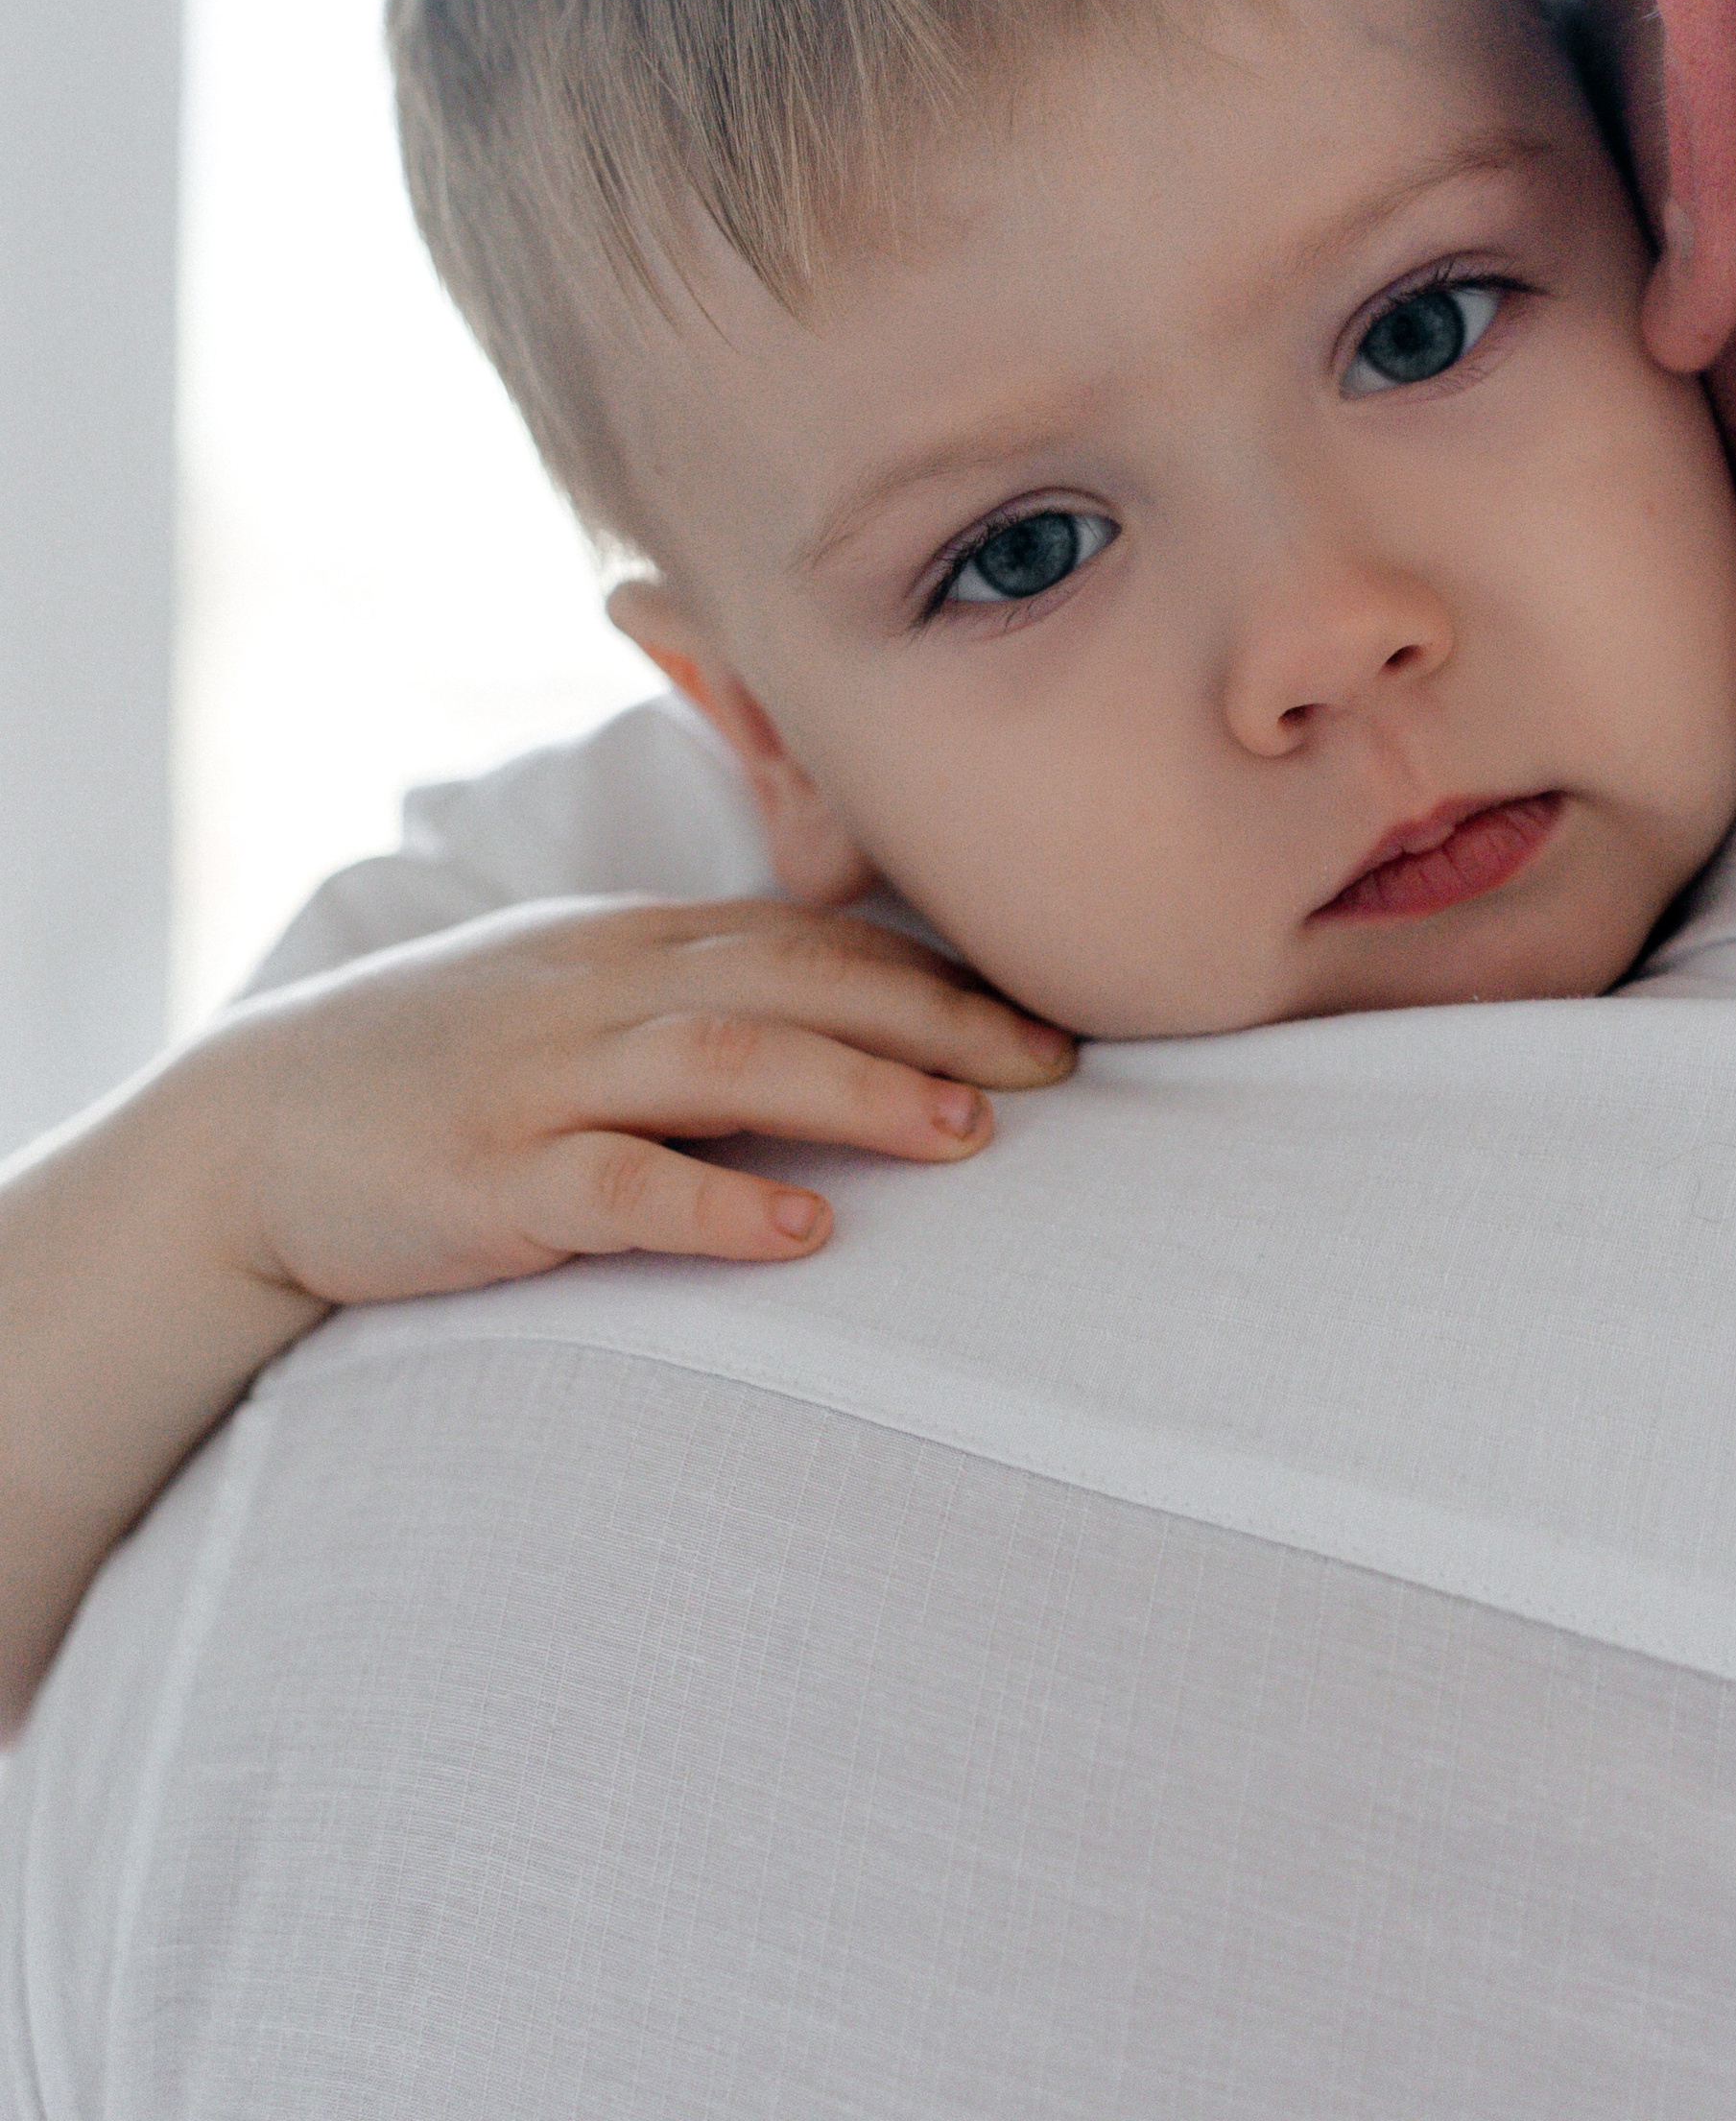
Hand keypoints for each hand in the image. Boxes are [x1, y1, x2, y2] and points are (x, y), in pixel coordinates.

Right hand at [179, 894, 1076, 1303]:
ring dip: (856, 1091)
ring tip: (967, 1136)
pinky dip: (716, 1202)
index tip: (1043, 1011)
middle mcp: (598, 993)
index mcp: (629, 944)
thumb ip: (695, 997)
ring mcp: (541, 1082)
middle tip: (1056, 1064)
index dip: (931, 971)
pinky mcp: (490, 1180)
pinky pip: (617, 1186)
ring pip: (723, 1061)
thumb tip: (849, 1026)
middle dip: (935, 1019)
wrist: (249, 1132)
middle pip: (792, 981)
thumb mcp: (572, 998)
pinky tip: (802, 1228)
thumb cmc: (441, 1068)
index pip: (807, 937)